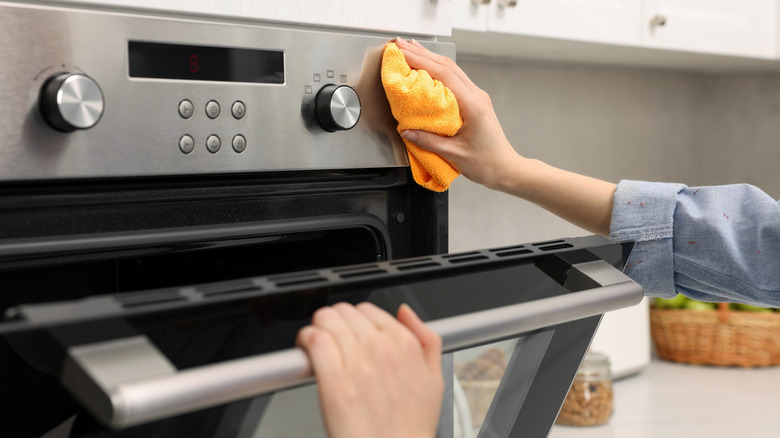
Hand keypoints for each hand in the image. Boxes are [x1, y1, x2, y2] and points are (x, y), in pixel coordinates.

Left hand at [296, 302, 442, 437]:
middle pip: (344, 312)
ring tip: (316, 344)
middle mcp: (381, 349)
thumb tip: (406, 312)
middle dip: (335, 322)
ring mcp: (358, 364)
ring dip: (318, 328)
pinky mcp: (334, 382)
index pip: (368, 309)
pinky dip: (306, 339)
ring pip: (327, 320)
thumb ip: (426, 339)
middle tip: (332, 339)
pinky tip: (306, 349)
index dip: (355, 320)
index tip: (350, 332)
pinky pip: (315, 341)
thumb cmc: (411, 428)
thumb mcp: (435, 380)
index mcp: (405, 345)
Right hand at [394, 37, 523, 191]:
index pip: (444, 75)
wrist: (505, 169)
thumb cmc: (486, 163)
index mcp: (473, 105)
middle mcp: (477, 96)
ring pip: (452, 70)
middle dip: (422, 53)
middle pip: (448, 66)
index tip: (403, 53)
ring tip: (410, 50)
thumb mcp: (454, 154)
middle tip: (400, 45)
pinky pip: (455, 80)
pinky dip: (438, 70)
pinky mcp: (475, 102)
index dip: (422, 61)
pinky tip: (427, 68)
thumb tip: (406, 131)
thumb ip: (428, 141)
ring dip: (430, 59)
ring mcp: (477, 97)